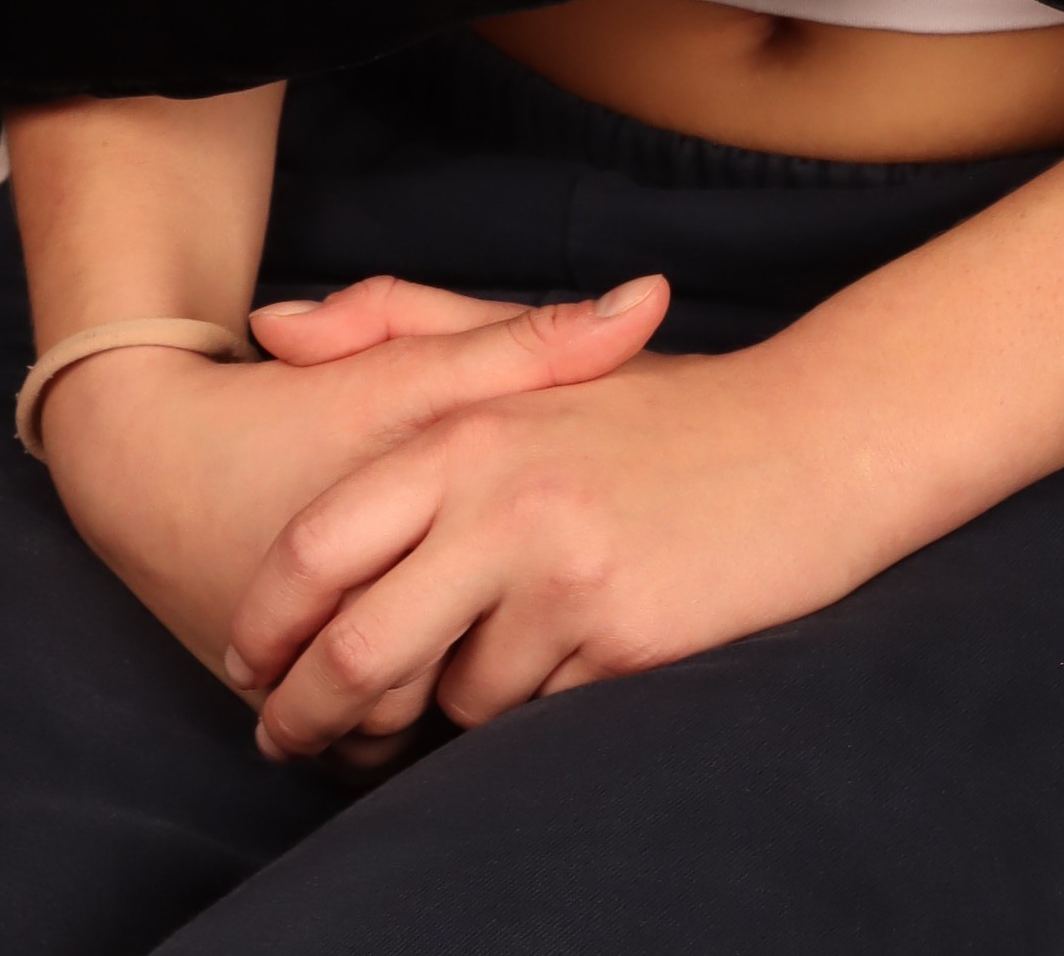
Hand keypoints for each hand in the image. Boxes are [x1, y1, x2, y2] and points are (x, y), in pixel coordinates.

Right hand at [38, 271, 670, 712]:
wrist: (142, 455)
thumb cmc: (298, 405)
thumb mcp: (413, 366)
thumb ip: (530, 341)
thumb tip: (654, 298)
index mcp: (390, 526)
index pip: (512, 610)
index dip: (545, 587)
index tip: (564, 546)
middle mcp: (341, 621)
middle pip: (455, 686)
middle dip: (487, 659)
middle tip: (511, 602)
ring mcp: (299, 678)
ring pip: (401, 725)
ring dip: (431, 693)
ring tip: (457, 629)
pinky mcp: (274, 700)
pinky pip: (355, 738)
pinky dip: (382, 713)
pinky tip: (404, 661)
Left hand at [221, 316, 885, 756]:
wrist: (813, 442)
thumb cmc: (659, 410)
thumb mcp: (523, 359)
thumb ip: (394, 326)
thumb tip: (271, 329)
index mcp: (466, 434)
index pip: (316, 550)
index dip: (265, 626)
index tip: (251, 666)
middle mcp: (504, 503)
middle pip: (357, 654)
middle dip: (310, 715)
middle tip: (292, 737)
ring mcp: (565, 577)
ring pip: (452, 699)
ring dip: (456, 699)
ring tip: (502, 652)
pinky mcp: (622, 641)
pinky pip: (534, 718)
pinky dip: (540, 703)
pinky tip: (581, 652)